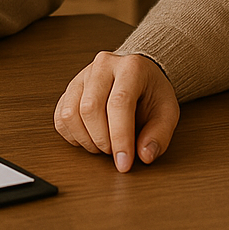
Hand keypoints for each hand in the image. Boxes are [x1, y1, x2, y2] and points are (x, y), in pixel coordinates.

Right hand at [54, 51, 179, 172]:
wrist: (139, 76)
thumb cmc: (152, 94)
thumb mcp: (167, 112)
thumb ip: (159, 135)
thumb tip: (145, 155)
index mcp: (131, 67)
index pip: (119, 103)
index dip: (120, 137)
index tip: (123, 163)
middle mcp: (103, 66)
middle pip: (90, 107)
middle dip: (102, 140)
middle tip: (114, 151)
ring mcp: (83, 76)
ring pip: (71, 113)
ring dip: (85, 139)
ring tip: (102, 144)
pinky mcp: (70, 89)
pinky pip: (61, 117)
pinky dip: (73, 136)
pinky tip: (89, 137)